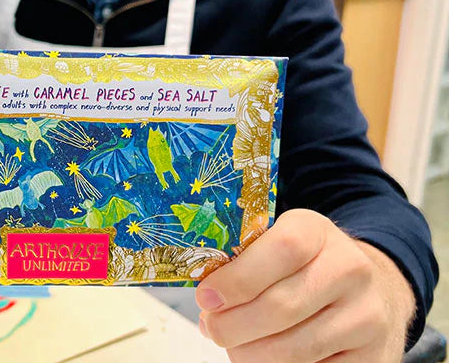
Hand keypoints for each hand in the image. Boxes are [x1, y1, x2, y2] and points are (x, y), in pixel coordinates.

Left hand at [196, 208, 415, 361]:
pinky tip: (263, 358)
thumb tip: (208, 300)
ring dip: (251, 354)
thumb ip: (246, 260)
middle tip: (212, 328)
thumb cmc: (309, 263)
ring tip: (233, 346)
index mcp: (318, 231)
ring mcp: (367, 316)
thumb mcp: (280, 241)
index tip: (206, 297)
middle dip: (234, 325)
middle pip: (282, 306)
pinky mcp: (374, 357)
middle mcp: (350, 269)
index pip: (282, 250)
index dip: (238, 278)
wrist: (372, 287)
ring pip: (295, 348)